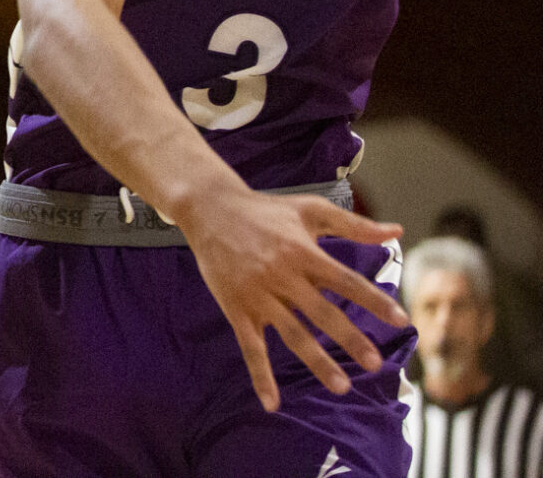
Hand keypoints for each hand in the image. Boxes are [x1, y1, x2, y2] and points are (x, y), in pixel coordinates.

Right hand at [177, 186, 407, 410]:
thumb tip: (396, 232)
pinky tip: (272, 403)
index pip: (346, 281)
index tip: (402, 321)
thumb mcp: (310, 209)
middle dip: (349, 339)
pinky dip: (260, 376)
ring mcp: (257, 294)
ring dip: (316, 361)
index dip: (374, 301)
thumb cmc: (265, 209)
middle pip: (322, 312)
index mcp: (303, 252)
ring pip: (291, 333)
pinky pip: (250, 346)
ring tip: (341, 386)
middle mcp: (282, 275)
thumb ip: (354, 224)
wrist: (209, 208)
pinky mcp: (236, 308)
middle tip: (374, 364)